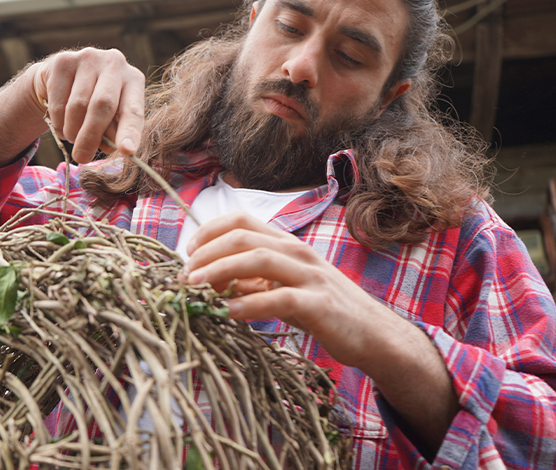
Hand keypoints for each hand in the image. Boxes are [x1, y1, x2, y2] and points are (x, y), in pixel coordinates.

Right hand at [30, 48, 145, 162]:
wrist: (60, 83)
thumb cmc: (92, 106)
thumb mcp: (109, 120)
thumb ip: (113, 132)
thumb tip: (112, 146)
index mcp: (133, 80)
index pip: (133, 109)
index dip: (130, 131)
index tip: (127, 150)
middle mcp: (114, 63)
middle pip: (102, 105)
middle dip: (91, 136)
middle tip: (82, 157)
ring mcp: (88, 58)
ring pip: (77, 106)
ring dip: (72, 131)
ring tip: (72, 136)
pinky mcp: (63, 61)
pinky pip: (59, 102)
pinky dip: (58, 122)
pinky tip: (61, 122)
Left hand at [180, 211, 458, 450]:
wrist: (372, 334)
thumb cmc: (322, 309)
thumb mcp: (283, 288)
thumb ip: (251, 281)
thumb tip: (207, 282)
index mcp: (287, 243)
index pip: (241, 221)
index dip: (208, 231)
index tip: (187, 253)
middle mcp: (297, 252)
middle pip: (242, 238)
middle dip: (206, 254)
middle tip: (182, 277)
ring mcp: (310, 276)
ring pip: (257, 260)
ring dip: (218, 272)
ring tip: (193, 289)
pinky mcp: (318, 304)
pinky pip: (277, 299)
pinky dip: (247, 304)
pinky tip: (226, 313)